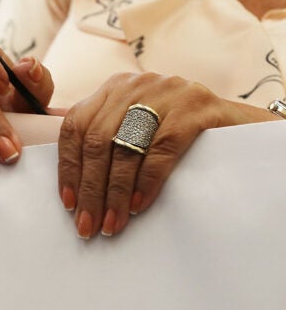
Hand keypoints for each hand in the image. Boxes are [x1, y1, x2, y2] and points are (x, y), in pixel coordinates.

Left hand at [58, 72, 279, 238]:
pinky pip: (162, 148)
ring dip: (115, 192)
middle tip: (88, 224)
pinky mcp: (196, 107)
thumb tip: (74, 189)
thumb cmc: (181, 132)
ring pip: (125, 146)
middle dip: (90, 188)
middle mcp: (135, 85)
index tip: (68, 204)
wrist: (242, 123)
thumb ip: (107, 143)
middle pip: (97, 141)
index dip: (68, 167)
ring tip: (112, 223)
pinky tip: (139, 206)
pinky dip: (147, 181)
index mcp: (113, 89)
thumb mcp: (138, 128)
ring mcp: (166, 92)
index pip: (75, 127)